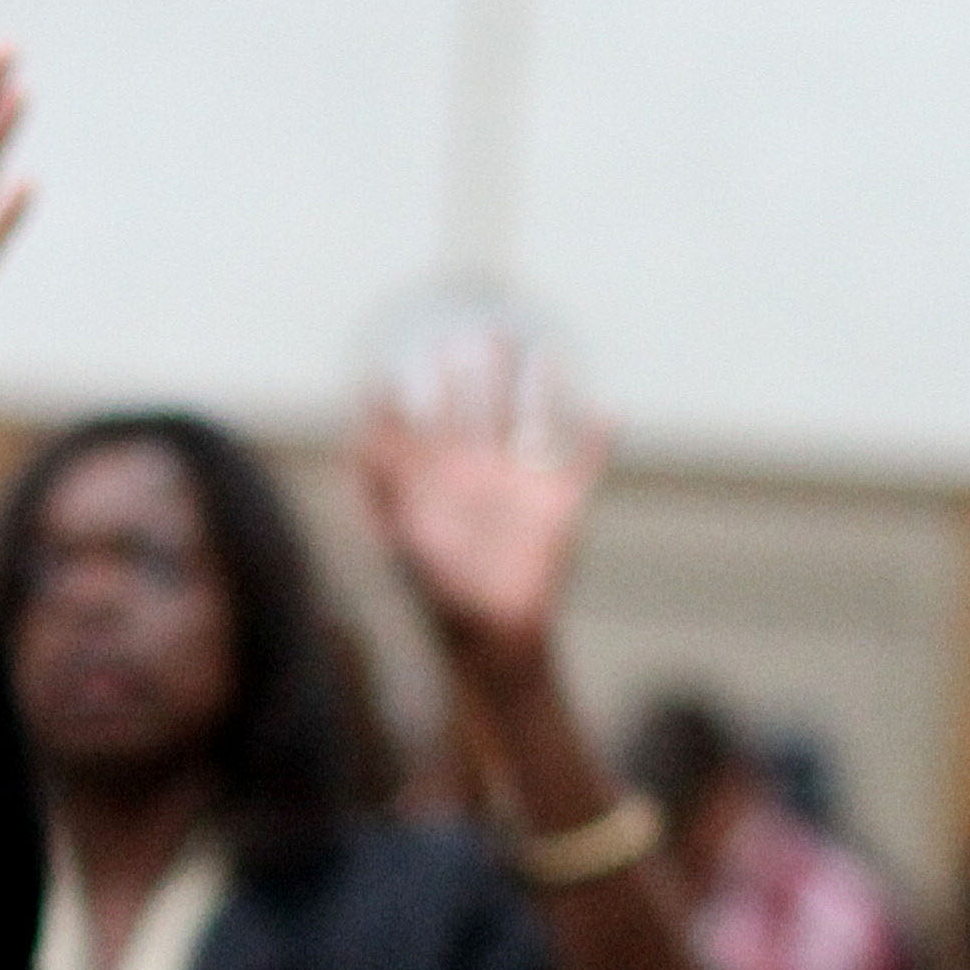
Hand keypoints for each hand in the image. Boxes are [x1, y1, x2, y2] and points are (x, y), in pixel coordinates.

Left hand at [355, 338, 613, 677]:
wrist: (493, 633)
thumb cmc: (441, 593)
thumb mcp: (404, 540)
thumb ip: (383, 490)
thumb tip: (357, 441)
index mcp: (438, 483)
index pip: (417, 431)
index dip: (402, 405)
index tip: (383, 374)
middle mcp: (476, 477)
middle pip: (473, 413)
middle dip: (470, 377)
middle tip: (466, 336)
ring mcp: (518, 487)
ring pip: (525, 422)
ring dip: (531, 387)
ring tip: (536, 349)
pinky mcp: (559, 506)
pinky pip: (583, 466)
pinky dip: (598, 442)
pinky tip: (612, 414)